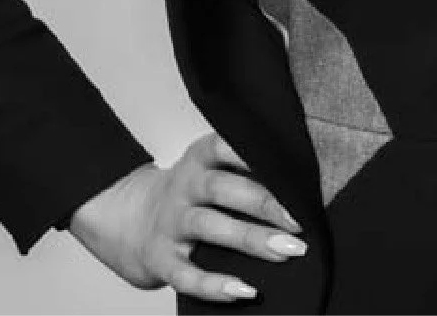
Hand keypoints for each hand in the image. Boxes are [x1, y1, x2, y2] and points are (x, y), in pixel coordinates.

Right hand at [67, 132, 307, 302]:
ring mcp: (170, 224)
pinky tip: (247, 291)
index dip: (252, 152)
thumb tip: (305, 182)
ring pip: (210, 228)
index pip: (223, 145)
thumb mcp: (209, 169)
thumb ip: (246, 170)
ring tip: (287, 251)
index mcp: (198, 159)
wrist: (130, 222)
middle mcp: (183, 187)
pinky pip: (187, 275)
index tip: (289, 164)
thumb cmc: (193, 194)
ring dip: (251, 240)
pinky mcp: (161, 260)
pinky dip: (216, 286)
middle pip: (222, 188)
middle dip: (263, 202)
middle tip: (300, 220)